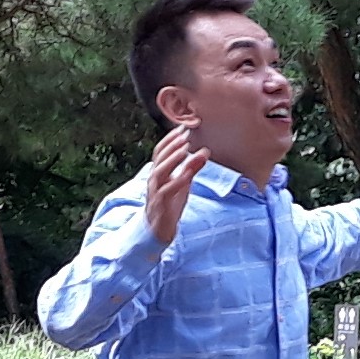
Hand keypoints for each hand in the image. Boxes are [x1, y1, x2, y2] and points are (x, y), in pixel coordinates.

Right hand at [144, 127, 208, 246]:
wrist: (159, 230)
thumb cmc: (169, 204)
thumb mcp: (183, 183)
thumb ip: (191, 168)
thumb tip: (205, 151)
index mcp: (158, 173)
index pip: (160, 151)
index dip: (170, 139)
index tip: (183, 128)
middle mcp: (154, 180)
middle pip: (159, 158)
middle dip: (172, 145)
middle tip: (184, 135)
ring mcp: (155, 192)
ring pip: (159, 172)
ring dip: (172, 160)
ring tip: (184, 150)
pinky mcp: (160, 205)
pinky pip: (166, 191)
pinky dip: (176, 181)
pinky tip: (186, 175)